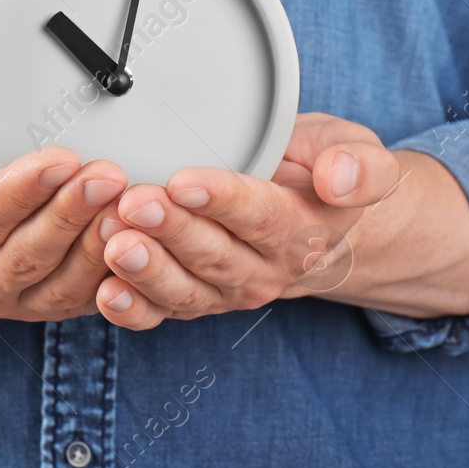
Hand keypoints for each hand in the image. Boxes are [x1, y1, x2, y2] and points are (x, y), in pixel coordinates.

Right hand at [0, 114, 125, 329]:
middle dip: (73, 213)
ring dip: (102, 246)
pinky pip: (87, 298)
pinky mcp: (48, 304)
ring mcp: (14, 301)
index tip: (60, 159)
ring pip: (64, 282)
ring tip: (132, 205)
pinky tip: (143, 238)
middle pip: (30, 253)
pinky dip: (119, 272)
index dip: (22, 192)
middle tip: (110, 174)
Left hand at [91, 113, 468, 329]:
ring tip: (114, 243)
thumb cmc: (322, 176)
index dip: (223, 201)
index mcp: (305, 230)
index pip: (262, 216)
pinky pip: (161, 313)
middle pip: (215, 254)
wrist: (317, 224)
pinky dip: (132, 309)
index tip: (185, 181)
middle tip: (134, 203)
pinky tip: (106, 292)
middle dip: (172, 230)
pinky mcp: (193, 300)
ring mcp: (226, 290)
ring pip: (185, 288)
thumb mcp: (361, 154)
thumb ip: (362, 166)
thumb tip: (339, 177)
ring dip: (146, 270)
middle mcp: (265, 270)